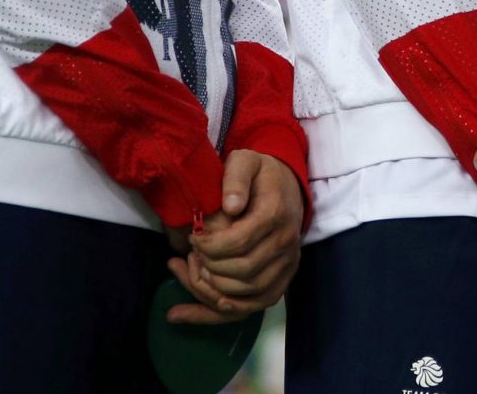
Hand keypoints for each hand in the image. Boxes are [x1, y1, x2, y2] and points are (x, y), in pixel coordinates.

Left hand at [164, 150, 304, 324]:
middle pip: (241, 272)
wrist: (288, 187)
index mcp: (275, 214)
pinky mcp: (282, 281)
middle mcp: (286, 244)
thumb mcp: (246, 161)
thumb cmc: (260, 175)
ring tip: (189, 270)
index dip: (208, 245)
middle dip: (207, 267)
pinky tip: (192, 309)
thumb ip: (235, 178)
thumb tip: (229, 206)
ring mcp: (286, 265)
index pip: (237, 242)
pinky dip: (220, 313)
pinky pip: (253, 307)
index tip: (192, 237)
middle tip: (190, 253)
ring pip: (245, 295)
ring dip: (209, 289)